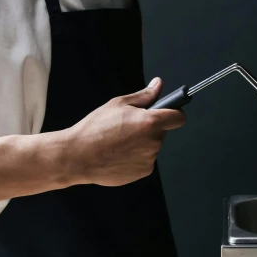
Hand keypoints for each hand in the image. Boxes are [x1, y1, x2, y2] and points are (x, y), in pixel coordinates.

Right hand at [62, 77, 185, 185]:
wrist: (77, 156)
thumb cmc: (95, 129)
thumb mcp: (119, 104)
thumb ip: (144, 95)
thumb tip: (158, 85)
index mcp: (150, 122)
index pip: (179, 117)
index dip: (175, 113)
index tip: (169, 113)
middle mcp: (153, 142)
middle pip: (161, 132)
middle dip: (150, 128)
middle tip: (128, 127)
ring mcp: (149, 158)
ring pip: (152, 146)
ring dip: (142, 143)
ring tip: (119, 141)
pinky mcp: (143, 171)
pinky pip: (145, 160)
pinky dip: (136, 157)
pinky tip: (119, 153)